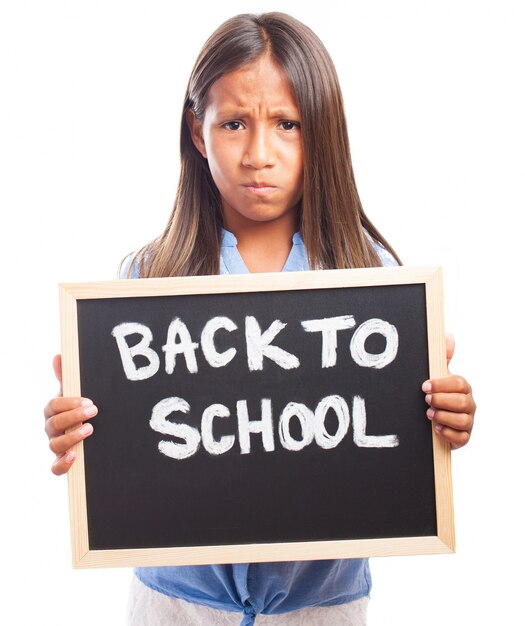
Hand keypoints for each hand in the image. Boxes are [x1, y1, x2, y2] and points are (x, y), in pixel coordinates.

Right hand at [43, 355, 97, 474]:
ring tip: (90, 430)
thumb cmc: (80, 408)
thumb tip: (59, 355)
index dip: (69, 403)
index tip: (89, 401)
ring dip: (72, 438)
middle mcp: (51, 429)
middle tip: (94, 410)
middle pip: (54, 424)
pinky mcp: (62, 461)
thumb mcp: (75, 392)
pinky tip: (75, 456)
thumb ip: (68, 376)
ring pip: (55, 445)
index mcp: (53, 411)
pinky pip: (55, 468)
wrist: (93, 432)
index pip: (53, 405)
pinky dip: (63, 464)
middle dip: (74, 416)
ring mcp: (56, 445)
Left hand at [422, 334, 475, 449]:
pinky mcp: (463, 437)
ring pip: (463, 420)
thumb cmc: (437, 394)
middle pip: (462, 402)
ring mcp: (468, 421)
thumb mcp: (437, 375)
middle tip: (426, 401)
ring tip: (429, 414)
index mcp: (463, 387)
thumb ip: (443, 357)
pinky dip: (447, 433)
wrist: (431, 420)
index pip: (459, 383)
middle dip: (442, 400)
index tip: (424, 386)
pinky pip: (461, 437)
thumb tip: (448, 336)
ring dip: (443, 417)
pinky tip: (436, 429)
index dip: (441, 384)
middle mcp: (468, 404)